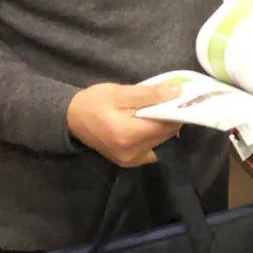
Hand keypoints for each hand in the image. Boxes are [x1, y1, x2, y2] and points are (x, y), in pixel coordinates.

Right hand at [67, 82, 182, 167]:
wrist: (71, 118)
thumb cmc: (94, 102)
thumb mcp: (121, 92)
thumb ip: (150, 94)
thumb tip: (178, 91)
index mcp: (129, 135)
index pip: (167, 126)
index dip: (177, 111)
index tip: (181, 97)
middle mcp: (132, 153)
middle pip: (166, 136)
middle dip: (171, 118)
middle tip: (170, 101)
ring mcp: (130, 160)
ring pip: (161, 143)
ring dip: (164, 127)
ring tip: (158, 110)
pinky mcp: (128, 162)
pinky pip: (152, 149)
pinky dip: (155, 136)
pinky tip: (149, 123)